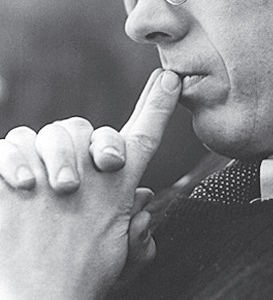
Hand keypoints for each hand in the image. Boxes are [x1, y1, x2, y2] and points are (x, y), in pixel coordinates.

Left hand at [0, 69, 180, 299]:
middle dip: (77, 142)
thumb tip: (142, 201)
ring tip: (33, 186)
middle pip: (83, 128)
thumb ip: (136, 227)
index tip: (169, 80)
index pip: (145, 134)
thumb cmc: (77, 280)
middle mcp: (87, 174)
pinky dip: (8, 158)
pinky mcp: (12, 182)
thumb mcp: (119, 256)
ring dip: (39, 151)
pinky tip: (15, 183)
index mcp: (116, 188)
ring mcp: (48, 175)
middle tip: (68, 182)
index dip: (159, 103)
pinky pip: (6, 148)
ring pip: (42, 134)